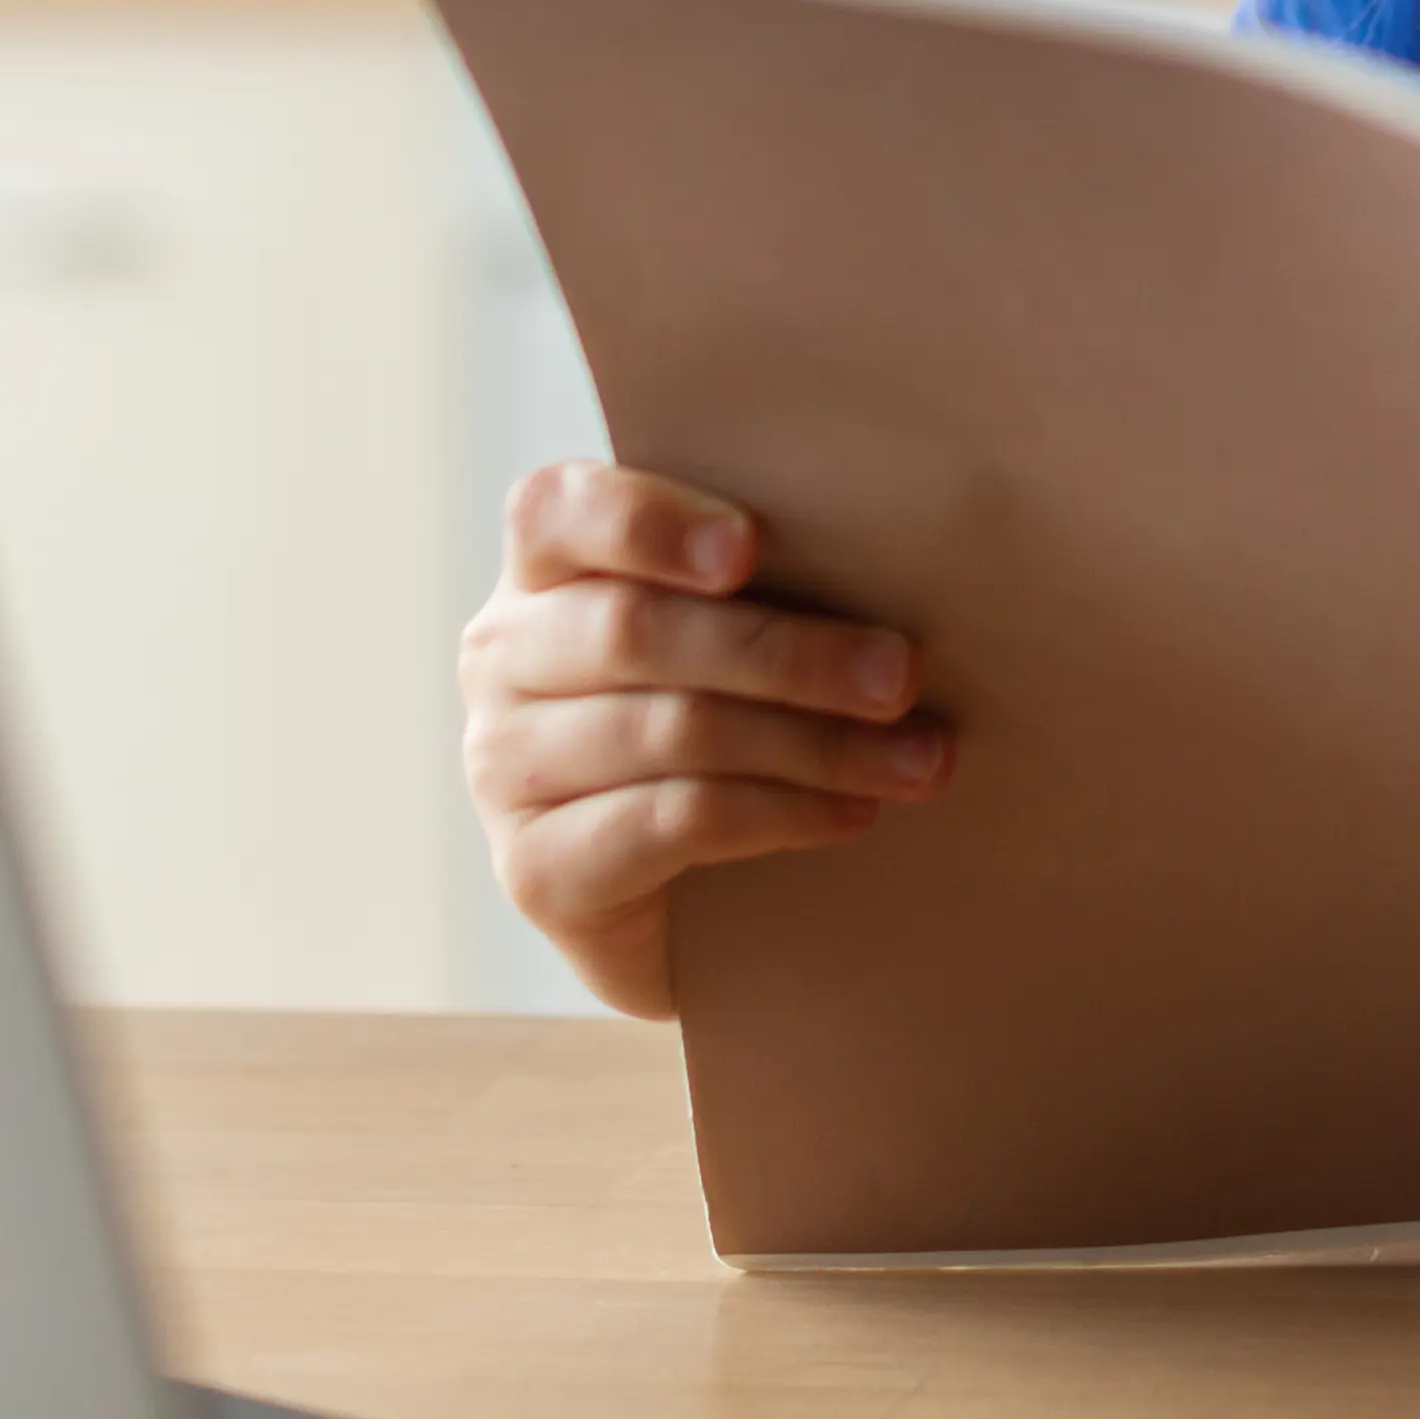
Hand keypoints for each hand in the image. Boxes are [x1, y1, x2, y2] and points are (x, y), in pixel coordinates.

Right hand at [457, 461, 951, 1020]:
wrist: (698, 906)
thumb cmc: (739, 721)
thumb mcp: (741, 633)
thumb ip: (769, 581)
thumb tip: (897, 556)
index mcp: (543, 570)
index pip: (558, 512)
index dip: (647, 523)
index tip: (749, 550)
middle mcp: (502, 659)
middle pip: (634, 631)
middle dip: (786, 653)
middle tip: (903, 677)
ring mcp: (504, 770)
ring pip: (669, 730)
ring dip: (813, 744)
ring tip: (917, 758)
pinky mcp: (535, 871)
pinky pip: (669, 823)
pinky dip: (777, 813)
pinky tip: (849, 813)